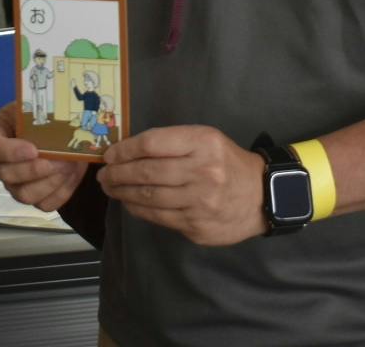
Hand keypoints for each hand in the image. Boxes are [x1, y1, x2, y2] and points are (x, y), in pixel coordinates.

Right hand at [0, 101, 87, 212]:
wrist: (55, 128)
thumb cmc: (39, 113)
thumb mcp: (34, 107)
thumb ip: (37, 115)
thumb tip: (55, 121)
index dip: (12, 152)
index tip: (34, 150)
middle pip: (8, 175)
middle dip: (36, 169)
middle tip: (60, 159)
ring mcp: (13, 183)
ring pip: (24, 195)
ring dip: (50, 182)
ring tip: (68, 166)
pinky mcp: (33, 196)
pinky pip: (43, 204)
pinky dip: (61, 191)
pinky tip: (71, 175)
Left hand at [98, 125, 264, 245]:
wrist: (261, 197)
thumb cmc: (226, 162)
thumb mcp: (205, 140)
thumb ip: (171, 143)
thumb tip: (127, 151)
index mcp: (202, 143)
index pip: (152, 144)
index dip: (124, 150)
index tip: (109, 154)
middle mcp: (202, 171)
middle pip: (146, 172)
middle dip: (117, 173)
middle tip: (103, 174)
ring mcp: (199, 202)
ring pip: (148, 197)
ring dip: (122, 192)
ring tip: (110, 188)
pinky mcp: (196, 226)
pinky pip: (158, 217)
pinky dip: (138, 209)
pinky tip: (129, 203)